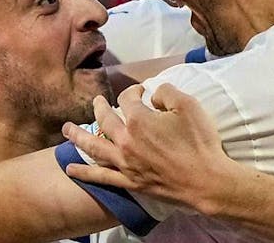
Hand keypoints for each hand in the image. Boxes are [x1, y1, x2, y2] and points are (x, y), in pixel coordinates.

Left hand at [62, 83, 234, 210]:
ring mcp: (125, 163)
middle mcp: (127, 140)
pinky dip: (84, 172)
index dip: (134, 91)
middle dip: (100, 107)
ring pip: (94, 146)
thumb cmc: (199, 142)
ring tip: (66, 129)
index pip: (128, 98)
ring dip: (78, 136)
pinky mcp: (129, 181)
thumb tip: (153, 94)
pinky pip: (101, 176)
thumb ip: (167, 92)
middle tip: (97, 101)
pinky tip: (70, 168)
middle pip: (105, 119)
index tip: (142, 92)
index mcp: (140, 120)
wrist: (206, 181)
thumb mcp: (189, 106)